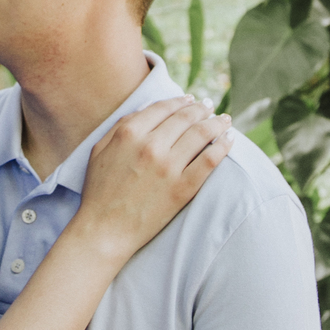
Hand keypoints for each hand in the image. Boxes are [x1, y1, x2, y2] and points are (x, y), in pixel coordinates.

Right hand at [76, 99, 232, 259]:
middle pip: (185, 117)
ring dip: (217, 122)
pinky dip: (223, 146)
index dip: (180, 100)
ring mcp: (168, 167)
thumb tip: (146, 110)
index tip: (191, 99)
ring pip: (201, 134)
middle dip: (201, 108)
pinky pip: (210, 160)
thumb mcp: (100, 150)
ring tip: (225, 120)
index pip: (163, 107)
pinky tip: (230, 139)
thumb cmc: (99, 191)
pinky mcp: (182, 188)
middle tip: (210, 106)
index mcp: (130, 133)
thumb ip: (121, 126)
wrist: (104, 230)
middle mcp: (151, 145)